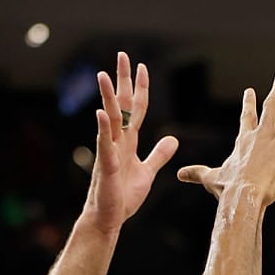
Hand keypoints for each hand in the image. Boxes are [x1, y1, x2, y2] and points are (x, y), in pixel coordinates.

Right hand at [83, 52, 179, 233]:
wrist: (109, 218)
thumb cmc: (123, 196)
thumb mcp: (148, 172)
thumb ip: (159, 154)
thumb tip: (173, 139)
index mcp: (129, 141)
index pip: (137, 108)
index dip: (141, 88)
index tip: (142, 67)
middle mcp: (118, 141)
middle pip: (122, 105)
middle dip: (123, 80)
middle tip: (122, 55)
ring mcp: (110, 151)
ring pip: (110, 119)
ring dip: (108, 97)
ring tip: (103, 75)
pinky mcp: (106, 165)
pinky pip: (104, 143)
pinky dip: (103, 128)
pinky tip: (101, 113)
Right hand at [177, 68, 274, 205]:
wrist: (245, 193)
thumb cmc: (228, 188)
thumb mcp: (210, 178)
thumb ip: (197, 173)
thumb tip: (179, 175)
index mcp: (245, 138)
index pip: (248, 115)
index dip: (249, 103)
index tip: (251, 90)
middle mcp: (263, 133)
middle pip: (272, 104)